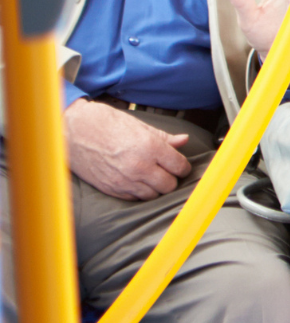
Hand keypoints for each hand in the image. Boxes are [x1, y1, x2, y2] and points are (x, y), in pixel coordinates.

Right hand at [64, 100, 193, 200]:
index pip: (180, 167)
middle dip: (171, 178)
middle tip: (167, 171)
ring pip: (154, 195)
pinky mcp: (112, 189)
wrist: (72, 130)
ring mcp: (124, 180)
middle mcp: (139, 166)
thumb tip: (184, 140)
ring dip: (156, 187)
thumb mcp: (139, 125)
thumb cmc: (105, 123)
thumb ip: (164, 137)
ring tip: (152, 176)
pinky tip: (137, 181)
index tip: (180, 165)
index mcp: (150, 147)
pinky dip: (140, 192)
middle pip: (169, 185)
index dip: (183, 167)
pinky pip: (135, 198)